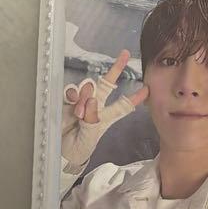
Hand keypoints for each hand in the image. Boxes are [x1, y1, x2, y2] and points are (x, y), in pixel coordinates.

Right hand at [61, 50, 147, 168]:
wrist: (60, 153)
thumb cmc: (79, 148)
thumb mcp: (89, 137)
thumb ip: (90, 120)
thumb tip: (91, 99)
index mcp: (106, 117)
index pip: (123, 105)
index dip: (135, 97)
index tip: (147, 88)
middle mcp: (96, 106)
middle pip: (107, 84)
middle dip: (116, 68)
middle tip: (125, 55)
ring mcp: (81, 103)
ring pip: (88, 87)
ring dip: (86, 95)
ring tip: (81, 112)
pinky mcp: (67, 103)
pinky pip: (71, 92)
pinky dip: (73, 94)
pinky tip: (72, 102)